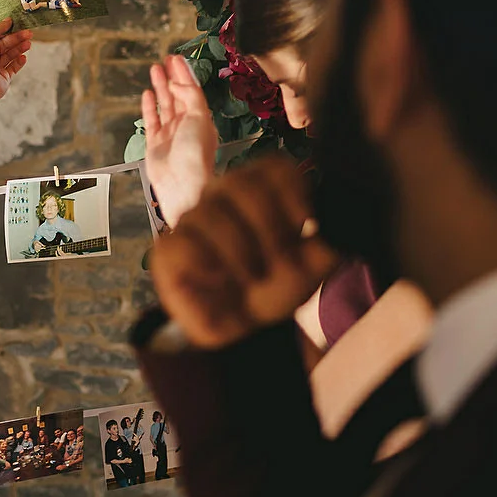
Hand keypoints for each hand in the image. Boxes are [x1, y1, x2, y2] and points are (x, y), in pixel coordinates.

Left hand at [0, 18, 32, 104]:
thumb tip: (7, 20)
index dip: (6, 29)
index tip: (18, 24)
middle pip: (4, 45)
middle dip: (17, 38)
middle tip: (29, 33)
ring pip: (9, 56)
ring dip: (19, 48)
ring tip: (29, 43)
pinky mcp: (2, 78)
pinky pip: (13, 68)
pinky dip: (19, 62)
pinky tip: (24, 57)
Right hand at [141, 54, 218, 226]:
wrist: (182, 184)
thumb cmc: (195, 156)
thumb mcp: (199, 117)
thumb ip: (190, 96)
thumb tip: (178, 83)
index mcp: (202, 119)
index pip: (193, 91)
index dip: (185, 74)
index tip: (178, 58)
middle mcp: (187, 125)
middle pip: (179, 95)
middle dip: (173, 76)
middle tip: (167, 59)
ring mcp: (171, 134)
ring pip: (165, 104)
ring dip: (160, 86)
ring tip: (155, 69)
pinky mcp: (156, 143)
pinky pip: (152, 119)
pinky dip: (149, 106)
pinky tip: (147, 94)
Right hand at [150, 156, 338, 349]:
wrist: (246, 329)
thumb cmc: (276, 285)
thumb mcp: (313, 266)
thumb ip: (327, 240)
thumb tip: (328, 224)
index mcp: (258, 190)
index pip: (274, 167)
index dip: (293, 192)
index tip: (304, 226)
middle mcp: (221, 195)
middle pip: (242, 184)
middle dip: (270, 230)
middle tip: (281, 261)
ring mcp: (193, 219)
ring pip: (212, 214)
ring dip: (242, 253)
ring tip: (254, 278)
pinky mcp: (169, 249)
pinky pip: (181, 243)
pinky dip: (207, 263)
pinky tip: (222, 279)